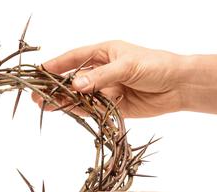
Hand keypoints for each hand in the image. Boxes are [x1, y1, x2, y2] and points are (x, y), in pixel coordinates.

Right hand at [32, 41, 186, 117]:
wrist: (179, 86)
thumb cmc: (156, 65)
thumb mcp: (127, 66)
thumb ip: (101, 77)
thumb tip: (75, 85)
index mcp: (104, 53)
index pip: (74, 58)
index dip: (56, 65)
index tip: (39, 72)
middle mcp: (102, 71)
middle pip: (73, 79)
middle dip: (55, 87)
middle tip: (37, 95)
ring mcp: (106, 89)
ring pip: (80, 96)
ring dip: (63, 101)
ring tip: (44, 105)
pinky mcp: (112, 106)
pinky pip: (92, 109)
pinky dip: (79, 111)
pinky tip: (64, 112)